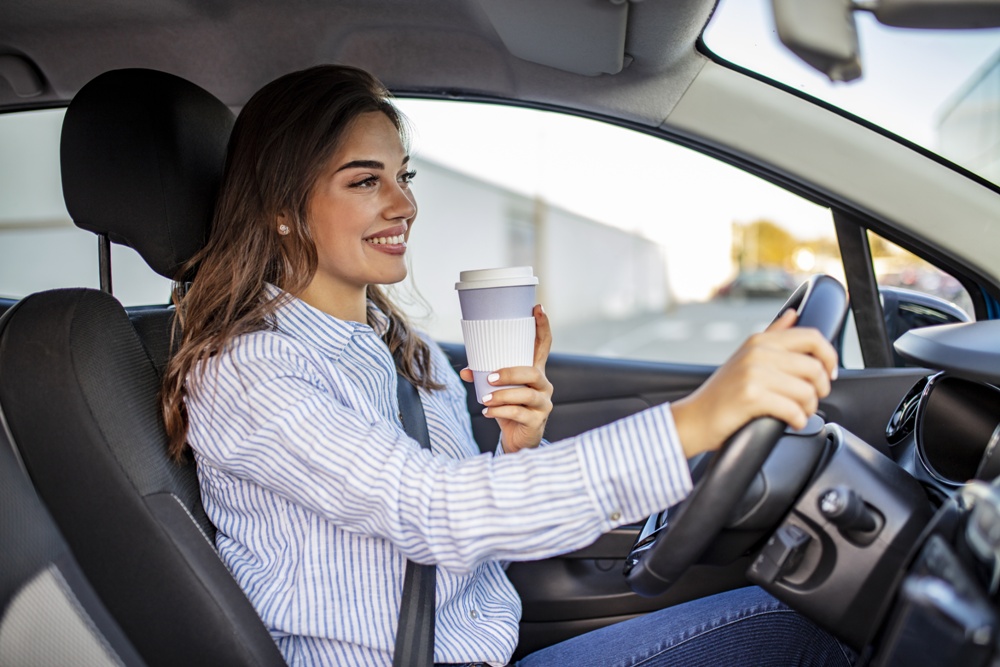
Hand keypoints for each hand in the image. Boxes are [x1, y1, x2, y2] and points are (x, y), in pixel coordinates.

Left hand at [460, 304, 553, 452]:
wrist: (518, 441)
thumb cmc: (509, 410)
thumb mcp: (497, 391)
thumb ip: (483, 378)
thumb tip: (465, 371)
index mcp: (535, 372)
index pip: (544, 346)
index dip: (543, 327)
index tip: (538, 308)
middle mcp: (544, 386)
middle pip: (533, 373)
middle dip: (511, 373)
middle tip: (490, 376)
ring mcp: (543, 404)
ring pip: (526, 395)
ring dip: (503, 395)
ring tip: (485, 398)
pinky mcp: (538, 421)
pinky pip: (519, 414)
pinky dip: (500, 412)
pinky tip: (487, 412)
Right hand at [671, 309, 838, 458]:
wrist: (694, 418)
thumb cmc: (722, 393)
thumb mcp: (746, 357)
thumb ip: (772, 335)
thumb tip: (793, 314)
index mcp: (760, 341)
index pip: (812, 337)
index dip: (829, 357)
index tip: (828, 374)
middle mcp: (757, 352)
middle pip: (814, 367)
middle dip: (820, 389)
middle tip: (810, 401)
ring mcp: (753, 373)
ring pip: (807, 391)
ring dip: (808, 409)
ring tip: (798, 414)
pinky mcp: (751, 396)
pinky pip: (793, 410)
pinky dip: (797, 421)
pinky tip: (790, 423)